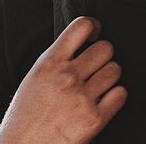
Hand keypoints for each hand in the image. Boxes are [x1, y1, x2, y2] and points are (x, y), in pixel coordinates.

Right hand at [0, 16, 126, 143]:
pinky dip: (115, 97)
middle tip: (97, 66)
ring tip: (99, 85)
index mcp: (49, 62)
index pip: (82, 25)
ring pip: (115, 70)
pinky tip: (104, 101)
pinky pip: (120, 94)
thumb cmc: (25, 116)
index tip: (94, 34)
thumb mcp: (35, 77)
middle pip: (106, 48)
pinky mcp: (94, 119)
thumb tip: (80, 44)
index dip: (94, 26)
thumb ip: (57, 59)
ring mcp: (82, 97)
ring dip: (110, 76)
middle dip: (103, 55)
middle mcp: (67, 76)